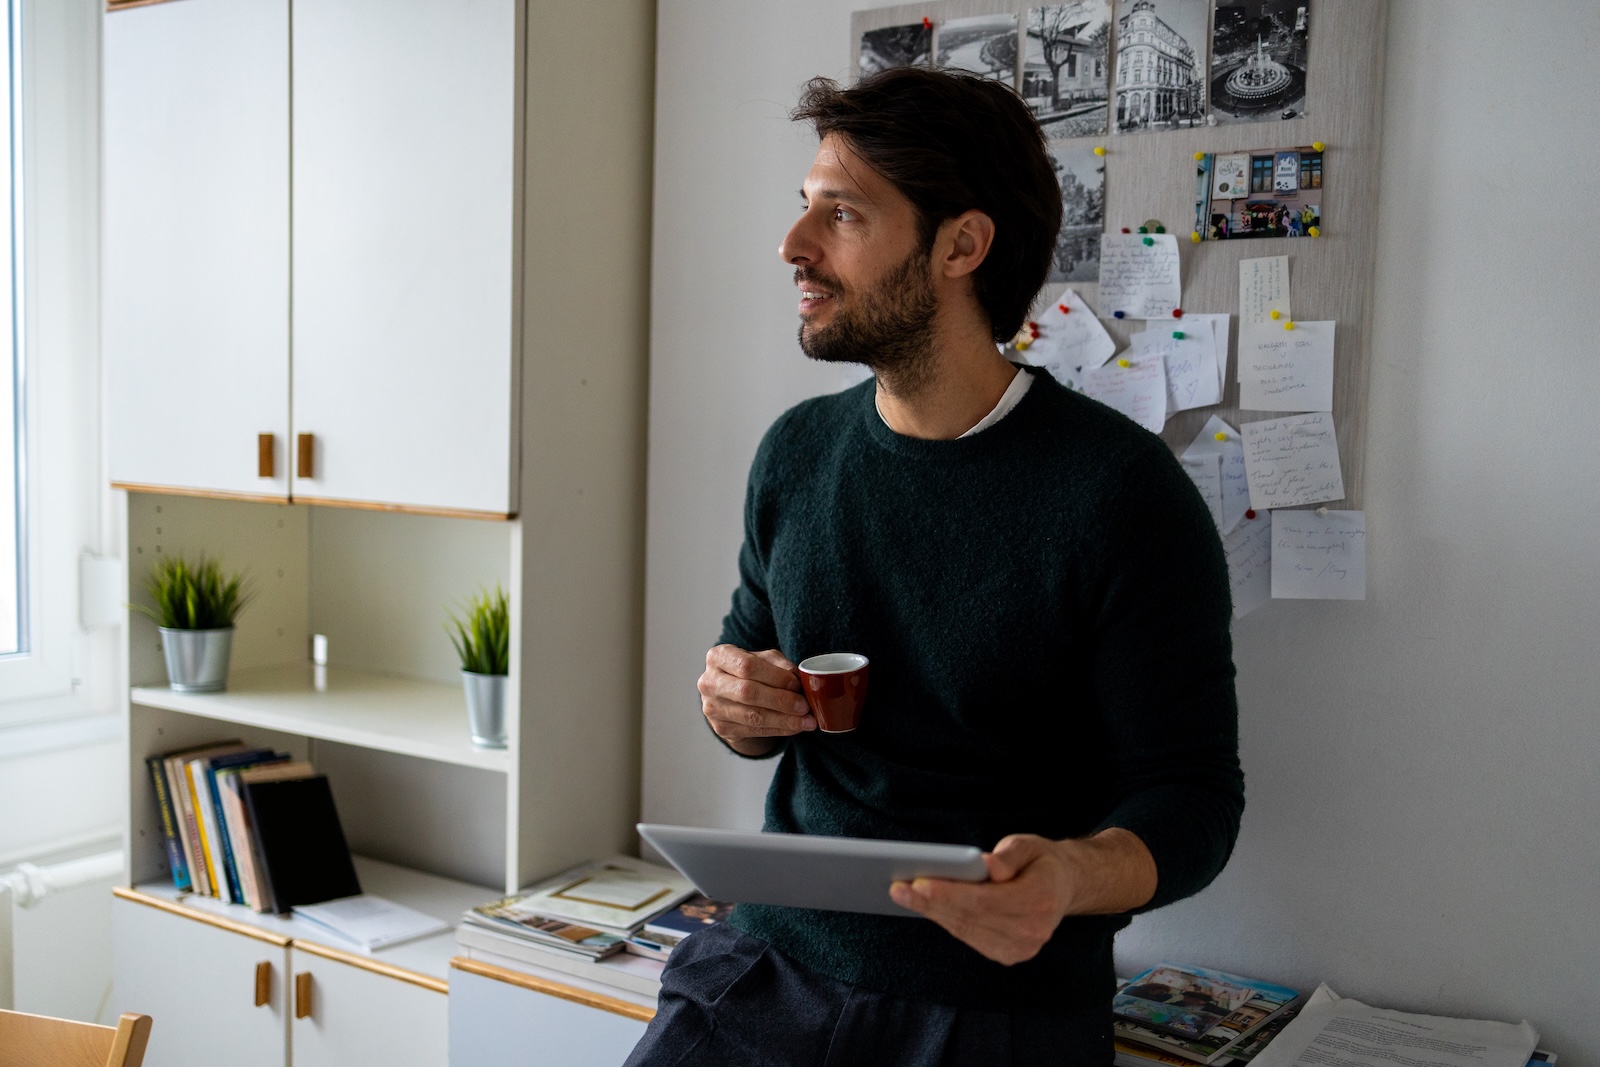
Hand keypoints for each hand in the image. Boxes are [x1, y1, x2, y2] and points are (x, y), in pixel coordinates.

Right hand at [699, 644, 815, 755]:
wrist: (730, 697)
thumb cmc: (750, 672)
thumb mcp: (764, 660)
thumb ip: (779, 664)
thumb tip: (796, 678)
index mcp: (718, 657)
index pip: (746, 666)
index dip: (774, 676)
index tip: (797, 684)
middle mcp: (709, 682)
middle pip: (748, 692)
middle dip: (781, 700)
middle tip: (805, 706)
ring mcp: (712, 707)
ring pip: (752, 716)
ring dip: (784, 720)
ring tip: (806, 721)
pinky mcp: (721, 728)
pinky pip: (755, 731)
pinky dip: (779, 729)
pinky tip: (795, 727)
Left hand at [889, 829, 1156, 964]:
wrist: (1063, 887)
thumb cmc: (1041, 861)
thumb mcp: (1030, 844)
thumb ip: (1010, 854)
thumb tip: (987, 866)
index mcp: (1040, 900)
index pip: (985, 900)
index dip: (950, 893)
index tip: (919, 883)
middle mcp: (1032, 931)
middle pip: (970, 917)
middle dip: (931, 903)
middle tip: (898, 888)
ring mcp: (1021, 948)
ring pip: (965, 930)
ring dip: (933, 913)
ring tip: (903, 894)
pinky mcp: (1009, 954)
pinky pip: (969, 937)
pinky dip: (946, 920)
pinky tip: (925, 906)